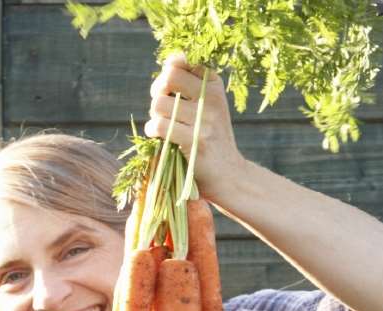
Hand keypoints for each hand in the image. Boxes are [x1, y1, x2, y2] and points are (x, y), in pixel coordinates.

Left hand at [144, 52, 245, 205]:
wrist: (230, 175)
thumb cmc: (211, 138)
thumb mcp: (209, 106)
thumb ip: (190, 85)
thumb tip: (168, 64)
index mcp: (214, 86)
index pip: (181, 62)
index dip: (167, 72)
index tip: (168, 88)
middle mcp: (211, 99)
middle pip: (167, 78)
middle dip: (157, 91)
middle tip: (161, 107)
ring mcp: (203, 120)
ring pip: (158, 103)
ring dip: (153, 115)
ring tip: (162, 126)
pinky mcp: (194, 141)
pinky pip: (158, 126)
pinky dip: (152, 131)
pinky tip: (160, 137)